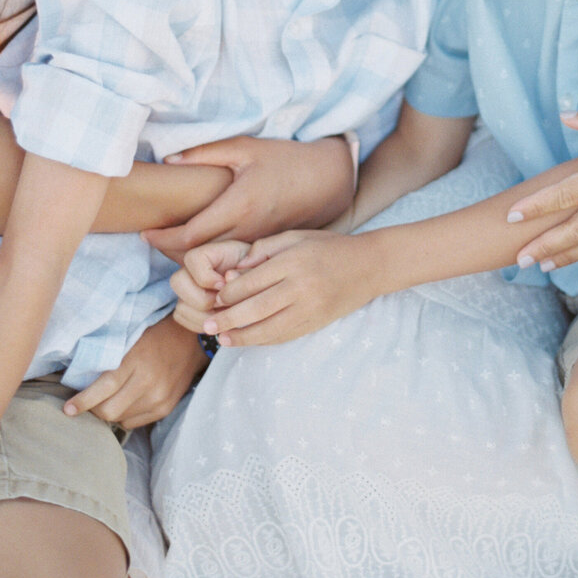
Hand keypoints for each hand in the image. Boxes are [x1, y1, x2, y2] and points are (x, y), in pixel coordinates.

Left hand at [63, 313, 207, 427]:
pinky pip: (134, 422)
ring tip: (107, 399)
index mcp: (137, 360)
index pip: (104, 388)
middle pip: (110, 411)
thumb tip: (80, 378)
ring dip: (109, 412)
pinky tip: (126, 401)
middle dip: (93, 410)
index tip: (67, 409)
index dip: (83, 401)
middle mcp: (149, 382)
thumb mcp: (131, 337)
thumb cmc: (155, 333)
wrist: (192, 339)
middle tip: (85, 404)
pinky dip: (125, 415)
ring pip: (120, 419)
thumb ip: (110, 357)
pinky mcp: (165, 408)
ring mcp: (159, 398)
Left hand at [145, 136, 353, 260]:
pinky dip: (214, 265)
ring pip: (215, 267)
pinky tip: (203, 253)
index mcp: (239, 204)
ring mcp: (258, 244)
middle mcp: (247, 230)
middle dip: (171, 254)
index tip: (145, 233)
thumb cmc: (285, 159)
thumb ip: (206, 153)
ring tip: (172, 248)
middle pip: (199, 258)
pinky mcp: (267, 251)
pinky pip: (233, 267)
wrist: (328, 178)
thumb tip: (169, 161)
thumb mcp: (246, 147)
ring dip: (192, 262)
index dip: (163, 238)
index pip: (190, 235)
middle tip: (154, 241)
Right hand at [170, 237, 253, 333]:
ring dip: (204, 316)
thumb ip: (247, 269)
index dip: (207, 277)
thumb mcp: (260, 263)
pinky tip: (218, 321)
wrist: (259, 285)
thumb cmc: (260, 271)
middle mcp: (192, 269)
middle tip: (225, 303)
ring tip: (226, 314)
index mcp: (210, 252)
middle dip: (204, 299)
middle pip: (177, 281)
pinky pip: (182, 318)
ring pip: (180, 304)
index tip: (226, 283)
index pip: (193, 259)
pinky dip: (199, 324)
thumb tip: (227, 277)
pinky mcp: (186, 305)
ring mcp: (187, 288)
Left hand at [193, 231, 376, 345]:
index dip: (229, 292)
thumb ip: (265, 248)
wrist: (369, 266)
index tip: (215, 297)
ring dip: (242, 336)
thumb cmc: (329, 247)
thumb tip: (235, 269)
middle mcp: (301, 286)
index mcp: (294, 261)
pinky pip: (284, 335)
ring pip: (269, 328)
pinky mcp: (316, 322)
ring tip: (221, 339)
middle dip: (228, 319)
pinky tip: (247, 341)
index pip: (252, 281)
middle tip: (207, 325)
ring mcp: (310, 307)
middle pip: (256, 308)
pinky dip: (263, 340)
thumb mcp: (297, 237)